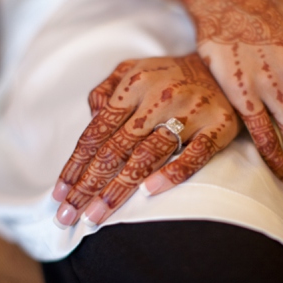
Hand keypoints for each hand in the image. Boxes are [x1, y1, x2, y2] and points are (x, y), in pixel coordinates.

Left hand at [52, 54, 239, 226]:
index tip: (59, 195)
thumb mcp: (133, 68)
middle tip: (68, 215)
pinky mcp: (218, 126)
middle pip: (116, 149)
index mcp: (133, 84)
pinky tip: (150, 191)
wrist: (223, 67)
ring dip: (119, 188)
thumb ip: (106, 90)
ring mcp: (190, 112)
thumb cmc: (170, 74)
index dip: (75, 165)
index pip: (96, 133)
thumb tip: (91, 118)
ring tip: (97, 215)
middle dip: (88, 185)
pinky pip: (195, 154)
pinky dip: (173, 173)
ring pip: (148, 155)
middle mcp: (158, 98)